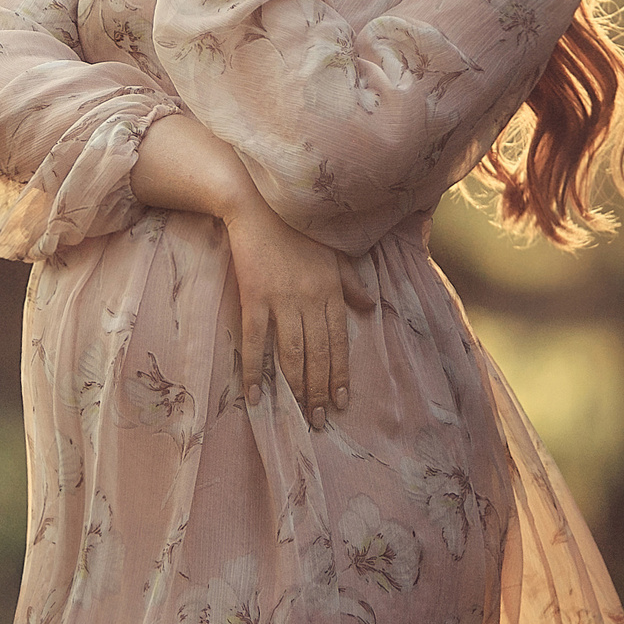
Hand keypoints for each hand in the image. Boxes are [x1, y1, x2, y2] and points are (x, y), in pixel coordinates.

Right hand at [222, 189, 377, 430]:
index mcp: (331, 290)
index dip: (340, 374)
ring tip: (299, 413)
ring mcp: (282, 300)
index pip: (339, 342)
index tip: (341, 400)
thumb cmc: (297, 227)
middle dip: (320, 390)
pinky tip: (257, 395)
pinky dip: (256, 371)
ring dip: (297, 387)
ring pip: (292, 353)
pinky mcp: (254, 298)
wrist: (258, 204)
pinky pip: (256, 341)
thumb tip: (369, 306)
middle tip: (320, 419)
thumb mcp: (333, 253)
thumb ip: (350, 281)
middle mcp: (310, 299)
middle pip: (318, 354)